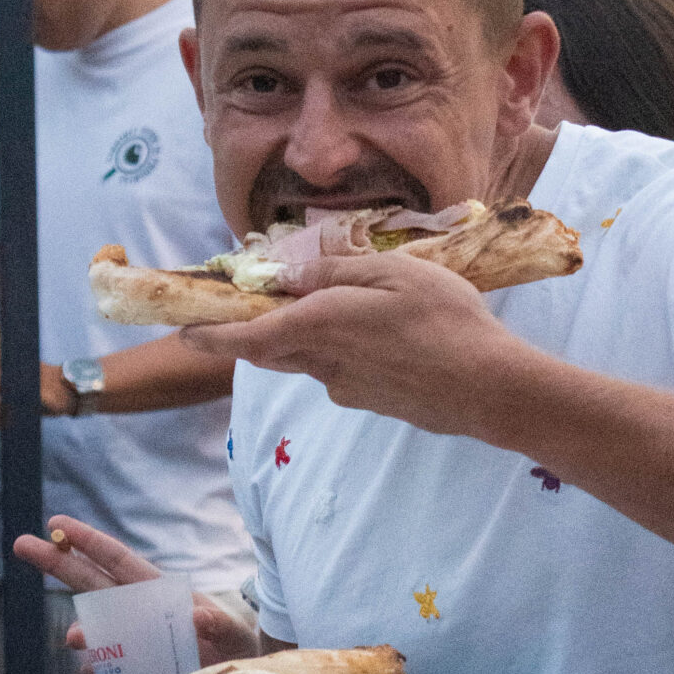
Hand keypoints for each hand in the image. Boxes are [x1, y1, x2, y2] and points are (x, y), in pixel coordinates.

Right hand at [12, 515, 257, 665]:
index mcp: (158, 591)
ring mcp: (132, 639)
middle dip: (56, 563)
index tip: (57, 522)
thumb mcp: (233, 631)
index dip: (87, 541)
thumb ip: (217, 622)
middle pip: (90, 583)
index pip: (116, 560)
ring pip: (96, 629)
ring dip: (83, 631)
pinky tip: (96, 673)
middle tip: (20, 543)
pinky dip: (99, 670)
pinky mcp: (134, 668)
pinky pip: (108, 667)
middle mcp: (138, 611)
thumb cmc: (236, 644)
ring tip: (77, 639)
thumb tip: (198, 615)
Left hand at [180, 253, 524, 436]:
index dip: (210, 335)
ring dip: (308, 336)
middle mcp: (323, 363)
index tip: (182, 332)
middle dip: (252, 332)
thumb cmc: (446, 320)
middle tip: (243, 310)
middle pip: (273, 348)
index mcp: (319, 326)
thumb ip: (337, 270)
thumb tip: (291, 275)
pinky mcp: (372, 403)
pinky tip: (385, 335)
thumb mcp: (393, 273)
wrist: (490, 389)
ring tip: (343, 307)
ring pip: (310, 358)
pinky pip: (342, 372)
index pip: (246, 335)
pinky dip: (345, 351)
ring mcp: (347, 389)